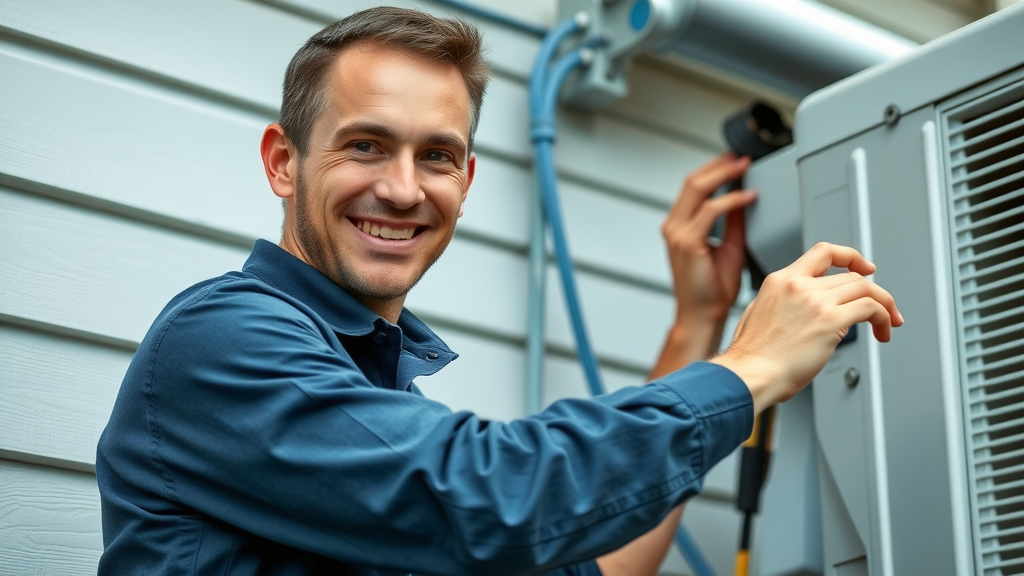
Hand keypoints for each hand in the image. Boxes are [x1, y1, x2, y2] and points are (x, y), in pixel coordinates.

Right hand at [658, 153, 755, 359]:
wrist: (703, 316)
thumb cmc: (713, 290)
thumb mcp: (730, 247)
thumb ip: (733, 222)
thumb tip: (743, 197)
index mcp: (680, 227)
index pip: (694, 187)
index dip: (715, 169)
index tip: (736, 161)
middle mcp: (674, 227)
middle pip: (693, 181)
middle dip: (719, 165)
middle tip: (742, 158)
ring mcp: (677, 234)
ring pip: (697, 189)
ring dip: (723, 175)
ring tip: (744, 167)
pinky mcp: (687, 244)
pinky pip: (709, 212)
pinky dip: (730, 200)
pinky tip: (747, 197)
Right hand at [712, 242, 903, 412]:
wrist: (749, 374)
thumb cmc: (751, 357)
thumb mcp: (757, 314)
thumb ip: (780, 304)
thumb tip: (796, 310)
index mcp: (780, 281)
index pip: (823, 253)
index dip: (850, 257)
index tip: (864, 268)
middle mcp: (799, 285)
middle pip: (850, 276)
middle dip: (873, 291)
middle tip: (882, 309)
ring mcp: (816, 301)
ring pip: (866, 289)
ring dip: (884, 306)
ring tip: (888, 323)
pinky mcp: (831, 320)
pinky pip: (871, 309)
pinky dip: (883, 318)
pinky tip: (882, 332)